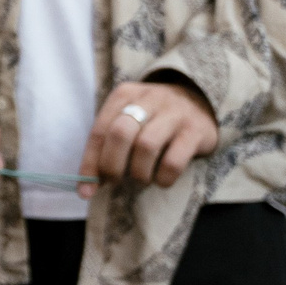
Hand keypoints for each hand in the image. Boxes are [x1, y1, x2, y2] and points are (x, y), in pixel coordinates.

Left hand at [76, 79, 218, 197]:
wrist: (200, 101)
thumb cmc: (154, 118)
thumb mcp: (128, 120)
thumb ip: (107, 145)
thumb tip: (88, 186)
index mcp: (124, 95)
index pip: (99, 131)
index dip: (89, 163)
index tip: (85, 189)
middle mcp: (148, 99)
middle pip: (120, 134)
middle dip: (112, 165)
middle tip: (115, 181)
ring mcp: (174, 113)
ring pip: (146, 146)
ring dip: (139, 172)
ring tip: (141, 178)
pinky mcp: (196, 131)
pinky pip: (173, 161)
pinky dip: (163, 178)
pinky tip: (162, 180)